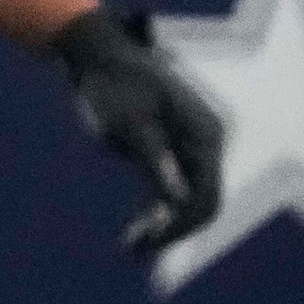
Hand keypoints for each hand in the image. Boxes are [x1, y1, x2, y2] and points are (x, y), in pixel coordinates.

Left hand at [53, 6, 224, 255]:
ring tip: (131, 245)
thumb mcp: (128, 125)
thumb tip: (178, 199)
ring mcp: (189, 146)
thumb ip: (154, 161)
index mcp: (205, 136)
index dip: (180, 225)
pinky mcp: (169, 148)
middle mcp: (205, 143)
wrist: (96, 56)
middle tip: (133, 248)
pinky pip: (173, 188)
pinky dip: (158, 209)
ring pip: (188, 199)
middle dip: (173, 229)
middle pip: (202, 202)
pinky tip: (137, 227)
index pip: (206, 197)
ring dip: (164, 224)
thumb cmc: (111, 85)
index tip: (149, 241)